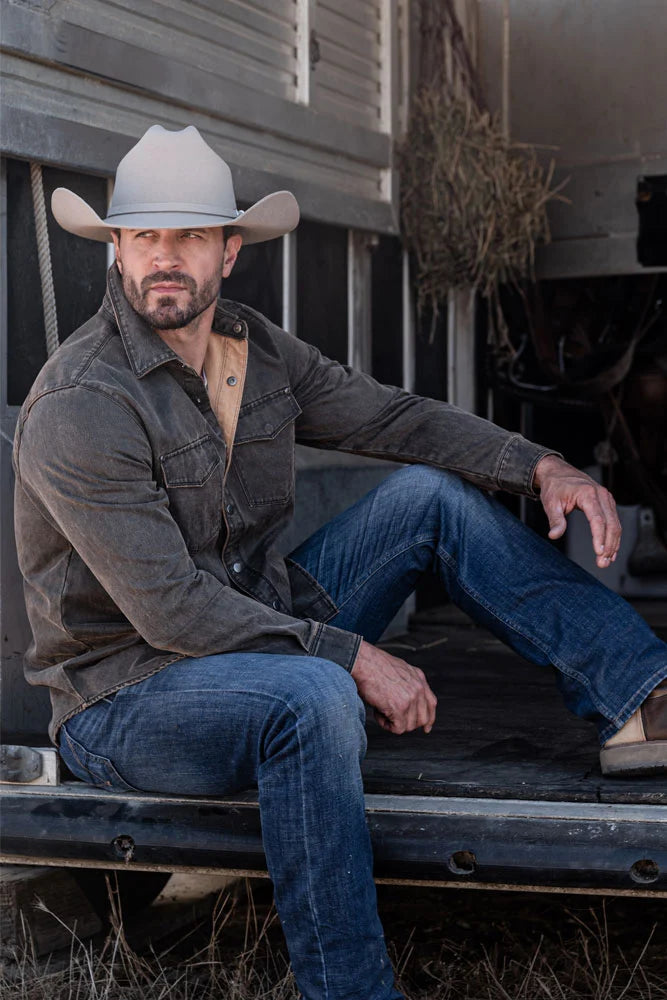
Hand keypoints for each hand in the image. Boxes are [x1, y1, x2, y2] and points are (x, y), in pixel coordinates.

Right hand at [350, 639, 436, 733]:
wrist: (364, 662)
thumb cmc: (373, 665)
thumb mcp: (398, 669)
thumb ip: (407, 682)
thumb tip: (404, 697)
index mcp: (419, 678)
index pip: (431, 703)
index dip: (429, 719)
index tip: (426, 728)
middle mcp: (418, 688)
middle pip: (422, 719)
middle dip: (408, 723)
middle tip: (392, 716)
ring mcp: (410, 698)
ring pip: (409, 726)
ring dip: (393, 722)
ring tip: (380, 708)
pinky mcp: (399, 708)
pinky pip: (398, 728)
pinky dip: (386, 725)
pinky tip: (378, 713)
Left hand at [533, 454, 620, 568]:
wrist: (558, 473)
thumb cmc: (554, 487)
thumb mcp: (551, 504)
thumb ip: (555, 520)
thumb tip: (554, 535)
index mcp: (588, 494)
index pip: (598, 519)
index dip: (599, 537)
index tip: (598, 552)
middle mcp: (601, 495)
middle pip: (611, 524)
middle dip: (609, 545)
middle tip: (603, 563)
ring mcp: (606, 499)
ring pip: (616, 524)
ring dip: (613, 544)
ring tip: (606, 561)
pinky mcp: (607, 503)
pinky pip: (614, 522)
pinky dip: (614, 537)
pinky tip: (611, 551)